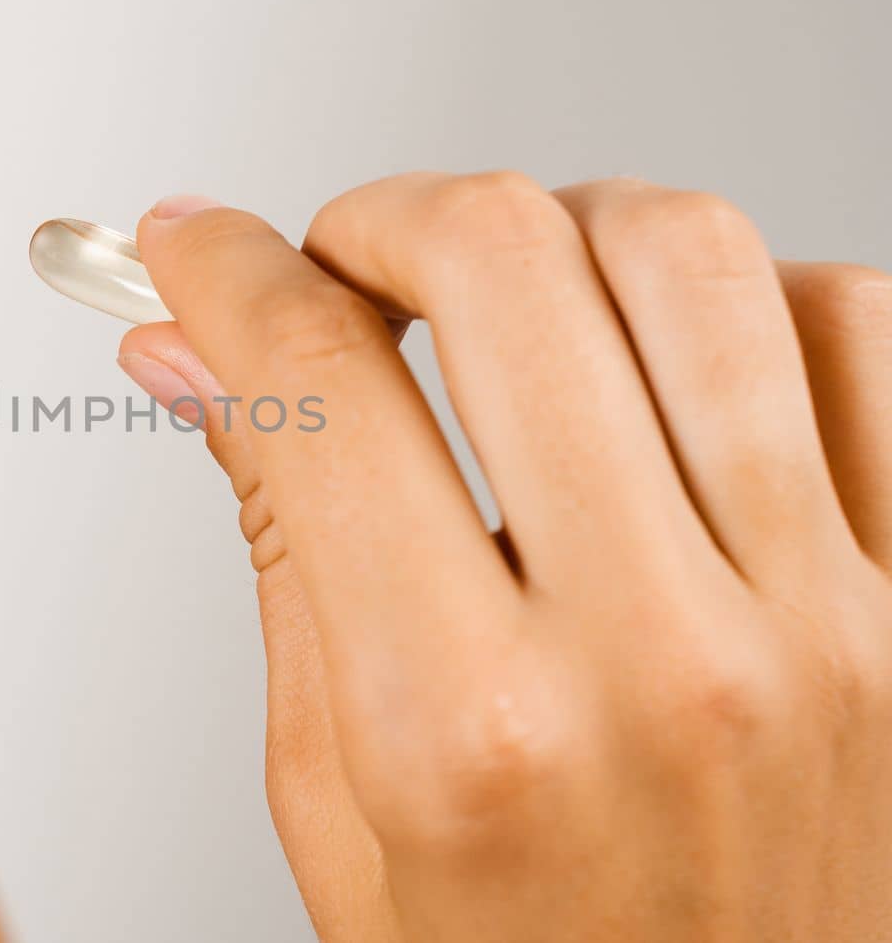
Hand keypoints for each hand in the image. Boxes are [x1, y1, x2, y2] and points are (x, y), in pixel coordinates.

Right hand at [117, 174, 891, 941]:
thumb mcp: (343, 803)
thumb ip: (281, 553)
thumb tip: (199, 366)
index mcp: (466, 729)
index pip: (317, 390)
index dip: (225, 276)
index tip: (194, 249)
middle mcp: (662, 658)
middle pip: (505, 264)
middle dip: (382, 218)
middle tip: (346, 259)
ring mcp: (830, 624)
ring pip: (693, 258)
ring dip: (562, 235)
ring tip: (512, 301)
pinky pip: (858, 324)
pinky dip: (744, 299)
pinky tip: (670, 370)